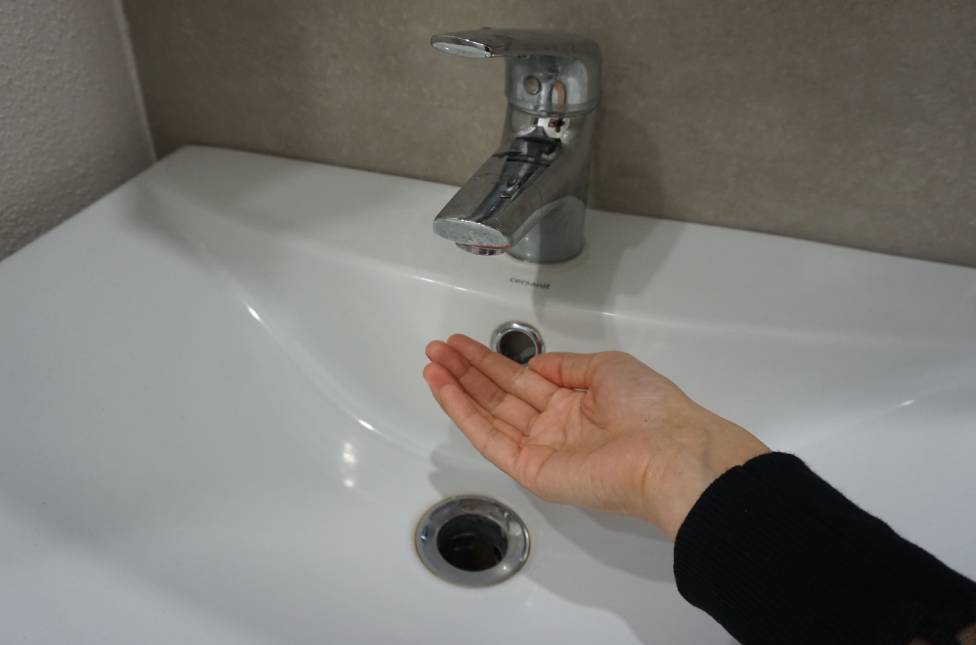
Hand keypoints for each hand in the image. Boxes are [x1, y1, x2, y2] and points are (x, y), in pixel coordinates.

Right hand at [423, 334, 768, 539]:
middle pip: (499, 395)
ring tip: (431, 363)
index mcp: (575, 404)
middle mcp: (554, 426)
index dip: (492, 361)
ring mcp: (541, 449)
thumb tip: (536, 364)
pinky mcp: (531, 470)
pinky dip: (464, 412)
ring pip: (489, 414)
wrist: (667, 451)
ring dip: (457, 388)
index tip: (464, 344)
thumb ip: (566, 366)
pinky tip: (444, 388)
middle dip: (467, 371)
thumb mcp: (608, 367)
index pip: (522, 380)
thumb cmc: (648, 406)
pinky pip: (490, 438)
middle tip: (437, 349)